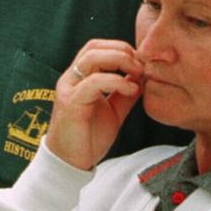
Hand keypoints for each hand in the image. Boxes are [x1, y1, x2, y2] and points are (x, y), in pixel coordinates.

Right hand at [46, 39, 143, 168]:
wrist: (71, 164)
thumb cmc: (89, 138)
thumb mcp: (113, 111)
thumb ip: (124, 94)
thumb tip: (141, 78)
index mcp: (79, 78)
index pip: (96, 47)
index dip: (120, 48)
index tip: (140, 61)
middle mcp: (71, 79)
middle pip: (93, 47)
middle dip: (122, 50)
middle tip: (142, 64)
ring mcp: (69, 89)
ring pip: (92, 58)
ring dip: (120, 60)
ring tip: (138, 72)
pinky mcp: (72, 103)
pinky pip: (94, 82)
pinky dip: (117, 81)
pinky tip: (131, 89)